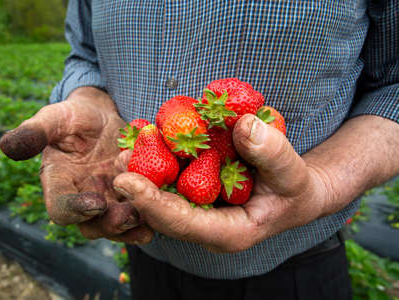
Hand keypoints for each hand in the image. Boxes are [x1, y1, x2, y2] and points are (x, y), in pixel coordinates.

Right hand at [0, 87, 152, 243]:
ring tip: (146, 224)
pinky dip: (147, 217)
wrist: (103, 115)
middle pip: (91, 225)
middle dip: (109, 224)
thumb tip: (8, 146)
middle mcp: (83, 198)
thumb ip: (36, 132)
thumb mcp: (55, 117)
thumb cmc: (75, 115)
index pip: (60, 208)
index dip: (75, 210)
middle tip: (127, 215)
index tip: (95, 202)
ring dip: (131, 227)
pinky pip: (137, 212)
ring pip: (116, 224)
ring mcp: (108, 198)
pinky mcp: (130, 194)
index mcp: (60, 184)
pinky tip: (159, 217)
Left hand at [113, 114, 329, 251]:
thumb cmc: (293, 187)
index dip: (153, 204)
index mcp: (227, 232)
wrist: (292, 189)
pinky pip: (173, 176)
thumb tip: (244, 127)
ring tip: (126, 147)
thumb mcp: (293, 173)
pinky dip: (159, 158)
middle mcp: (205, 224)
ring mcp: (199, 207)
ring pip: (163, 194)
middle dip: (138, 190)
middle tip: (118, 162)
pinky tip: (147, 137)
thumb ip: (273, 153)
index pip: (183, 223)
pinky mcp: (197, 190)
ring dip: (143, 171)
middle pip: (162, 212)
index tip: (126, 182)